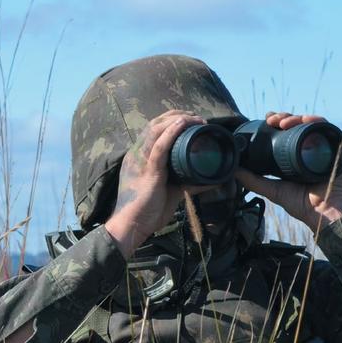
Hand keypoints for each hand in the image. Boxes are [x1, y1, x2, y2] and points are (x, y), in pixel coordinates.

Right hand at [103, 110, 205, 257]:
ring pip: (156, 130)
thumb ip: (188, 184)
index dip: (171, 120)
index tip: (190, 120)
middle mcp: (137, 154)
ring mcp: (141, 161)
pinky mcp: (147, 170)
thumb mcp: (171, 193)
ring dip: (177, 120)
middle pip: (155, 124)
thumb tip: (210, 180)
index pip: (153, 130)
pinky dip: (171, 132)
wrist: (131, 226)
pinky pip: (159, 146)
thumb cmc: (147, 211)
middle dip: (176, 116)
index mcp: (140, 157)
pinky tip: (182, 124)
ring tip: (195, 119)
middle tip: (197, 117)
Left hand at [234, 111, 341, 233]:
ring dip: (299, 117)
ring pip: (313, 123)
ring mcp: (326, 148)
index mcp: (298, 154)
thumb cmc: (302, 204)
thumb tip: (234, 171)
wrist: (323, 215)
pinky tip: (307, 120)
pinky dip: (318, 122)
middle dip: (285, 117)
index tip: (267, 119)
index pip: (288, 131)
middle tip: (273, 120)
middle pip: (300, 124)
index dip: (278, 122)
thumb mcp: (273, 190)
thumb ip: (253, 181)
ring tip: (285, 122)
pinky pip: (331, 130)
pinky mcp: (339, 151)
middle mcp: (313, 148)